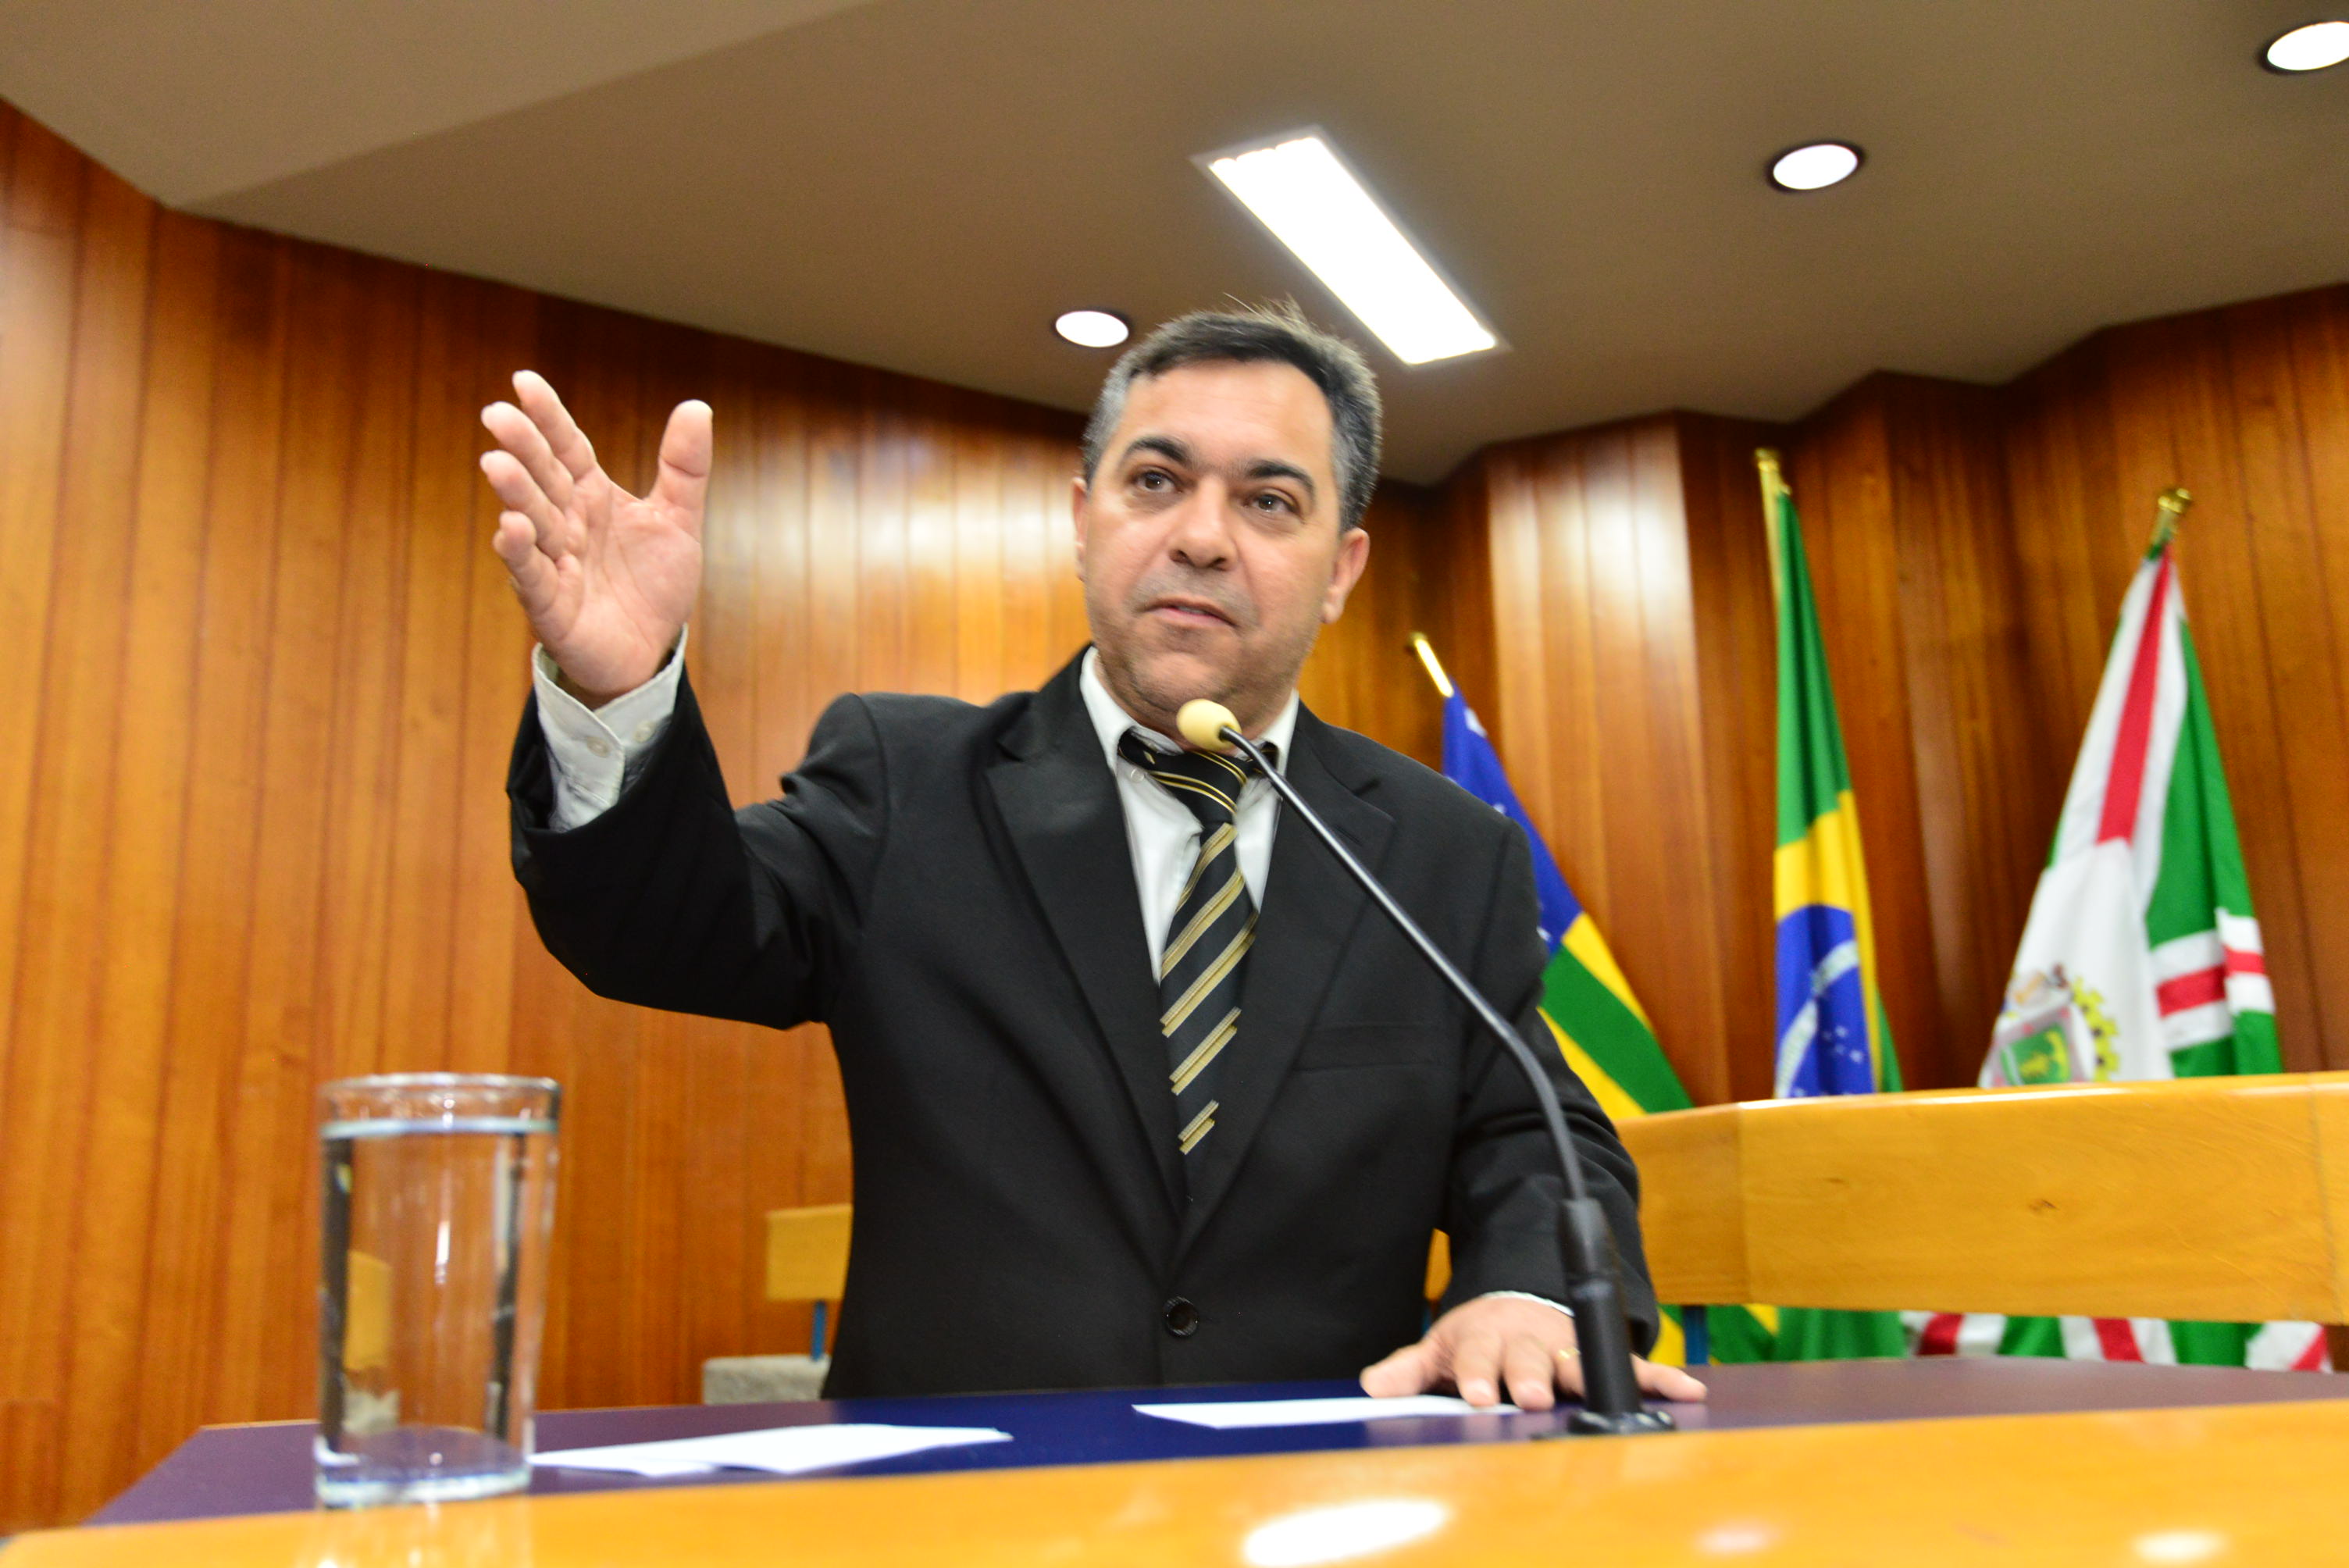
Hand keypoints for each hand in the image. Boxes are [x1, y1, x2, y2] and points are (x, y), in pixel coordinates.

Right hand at [481, 371, 709, 704]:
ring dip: (514, 493)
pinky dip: (519, 552)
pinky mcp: (550, 604)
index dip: (549, 416)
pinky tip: (511, 527)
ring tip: (497, 463)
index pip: (568, 447)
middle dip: (522, 447)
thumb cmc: (653, 582)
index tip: (525, 380)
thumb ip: (684, 467)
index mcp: (592, 495)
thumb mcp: (677, 520)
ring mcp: (554, 561)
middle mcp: (567, 522)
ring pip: (531, 521)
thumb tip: (697, 405)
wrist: (650, 649)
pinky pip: (531, 575)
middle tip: (497, 414)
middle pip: (543, 478)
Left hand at [1360, 1295, 1707, 1410]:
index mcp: (1485, 1338)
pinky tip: (1686, 1389)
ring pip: (1579, 1360)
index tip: (1480, 1395)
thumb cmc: (1478, 1340)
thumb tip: (1372, 1386)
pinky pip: (1631, 1365)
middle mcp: (1528, 1340)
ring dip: (1593, 1375)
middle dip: (1532, 1377)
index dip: (1481, 1374)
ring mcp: (1565, 1345)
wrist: (1518, 1302)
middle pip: (1530, 1358)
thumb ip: (1409, 1369)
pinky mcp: (1597, 1353)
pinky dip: (1660, 1376)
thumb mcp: (1439, 1349)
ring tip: (1608, 1392)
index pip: (1479, 1356)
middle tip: (1533, 1396)